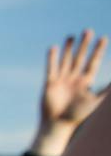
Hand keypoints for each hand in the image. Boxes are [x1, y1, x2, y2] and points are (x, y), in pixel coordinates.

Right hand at [37, 31, 105, 154]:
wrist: (58, 125)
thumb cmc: (78, 115)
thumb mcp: (96, 101)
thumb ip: (107, 91)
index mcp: (86, 81)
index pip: (93, 62)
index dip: (98, 51)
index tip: (104, 38)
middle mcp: (74, 78)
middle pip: (80, 57)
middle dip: (85, 45)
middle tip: (89, 31)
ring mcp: (62, 80)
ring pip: (66, 60)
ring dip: (69, 48)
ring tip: (72, 36)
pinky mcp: (50, 83)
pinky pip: (51, 68)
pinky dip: (52, 58)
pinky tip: (54, 48)